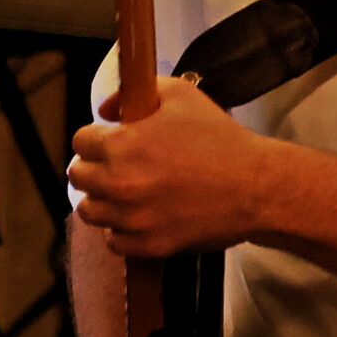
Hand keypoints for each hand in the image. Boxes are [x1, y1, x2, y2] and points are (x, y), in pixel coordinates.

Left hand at [69, 75, 278, 256]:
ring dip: (105, 200)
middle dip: (96, 168)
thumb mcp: (182, 95)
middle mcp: (118, 183)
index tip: (114, 141)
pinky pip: (114, 241)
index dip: (97, 138)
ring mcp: (132, 218)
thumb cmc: (221, 138)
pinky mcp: (148, 244)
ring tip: (129, 194)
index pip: (80, 141)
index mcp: (121, 145)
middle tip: (121, 167)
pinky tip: (142, 217)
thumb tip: (106, 111)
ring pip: (91, 211)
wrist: (257, 186)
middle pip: (79, 177)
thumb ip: (134, 92)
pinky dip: (123, 230)